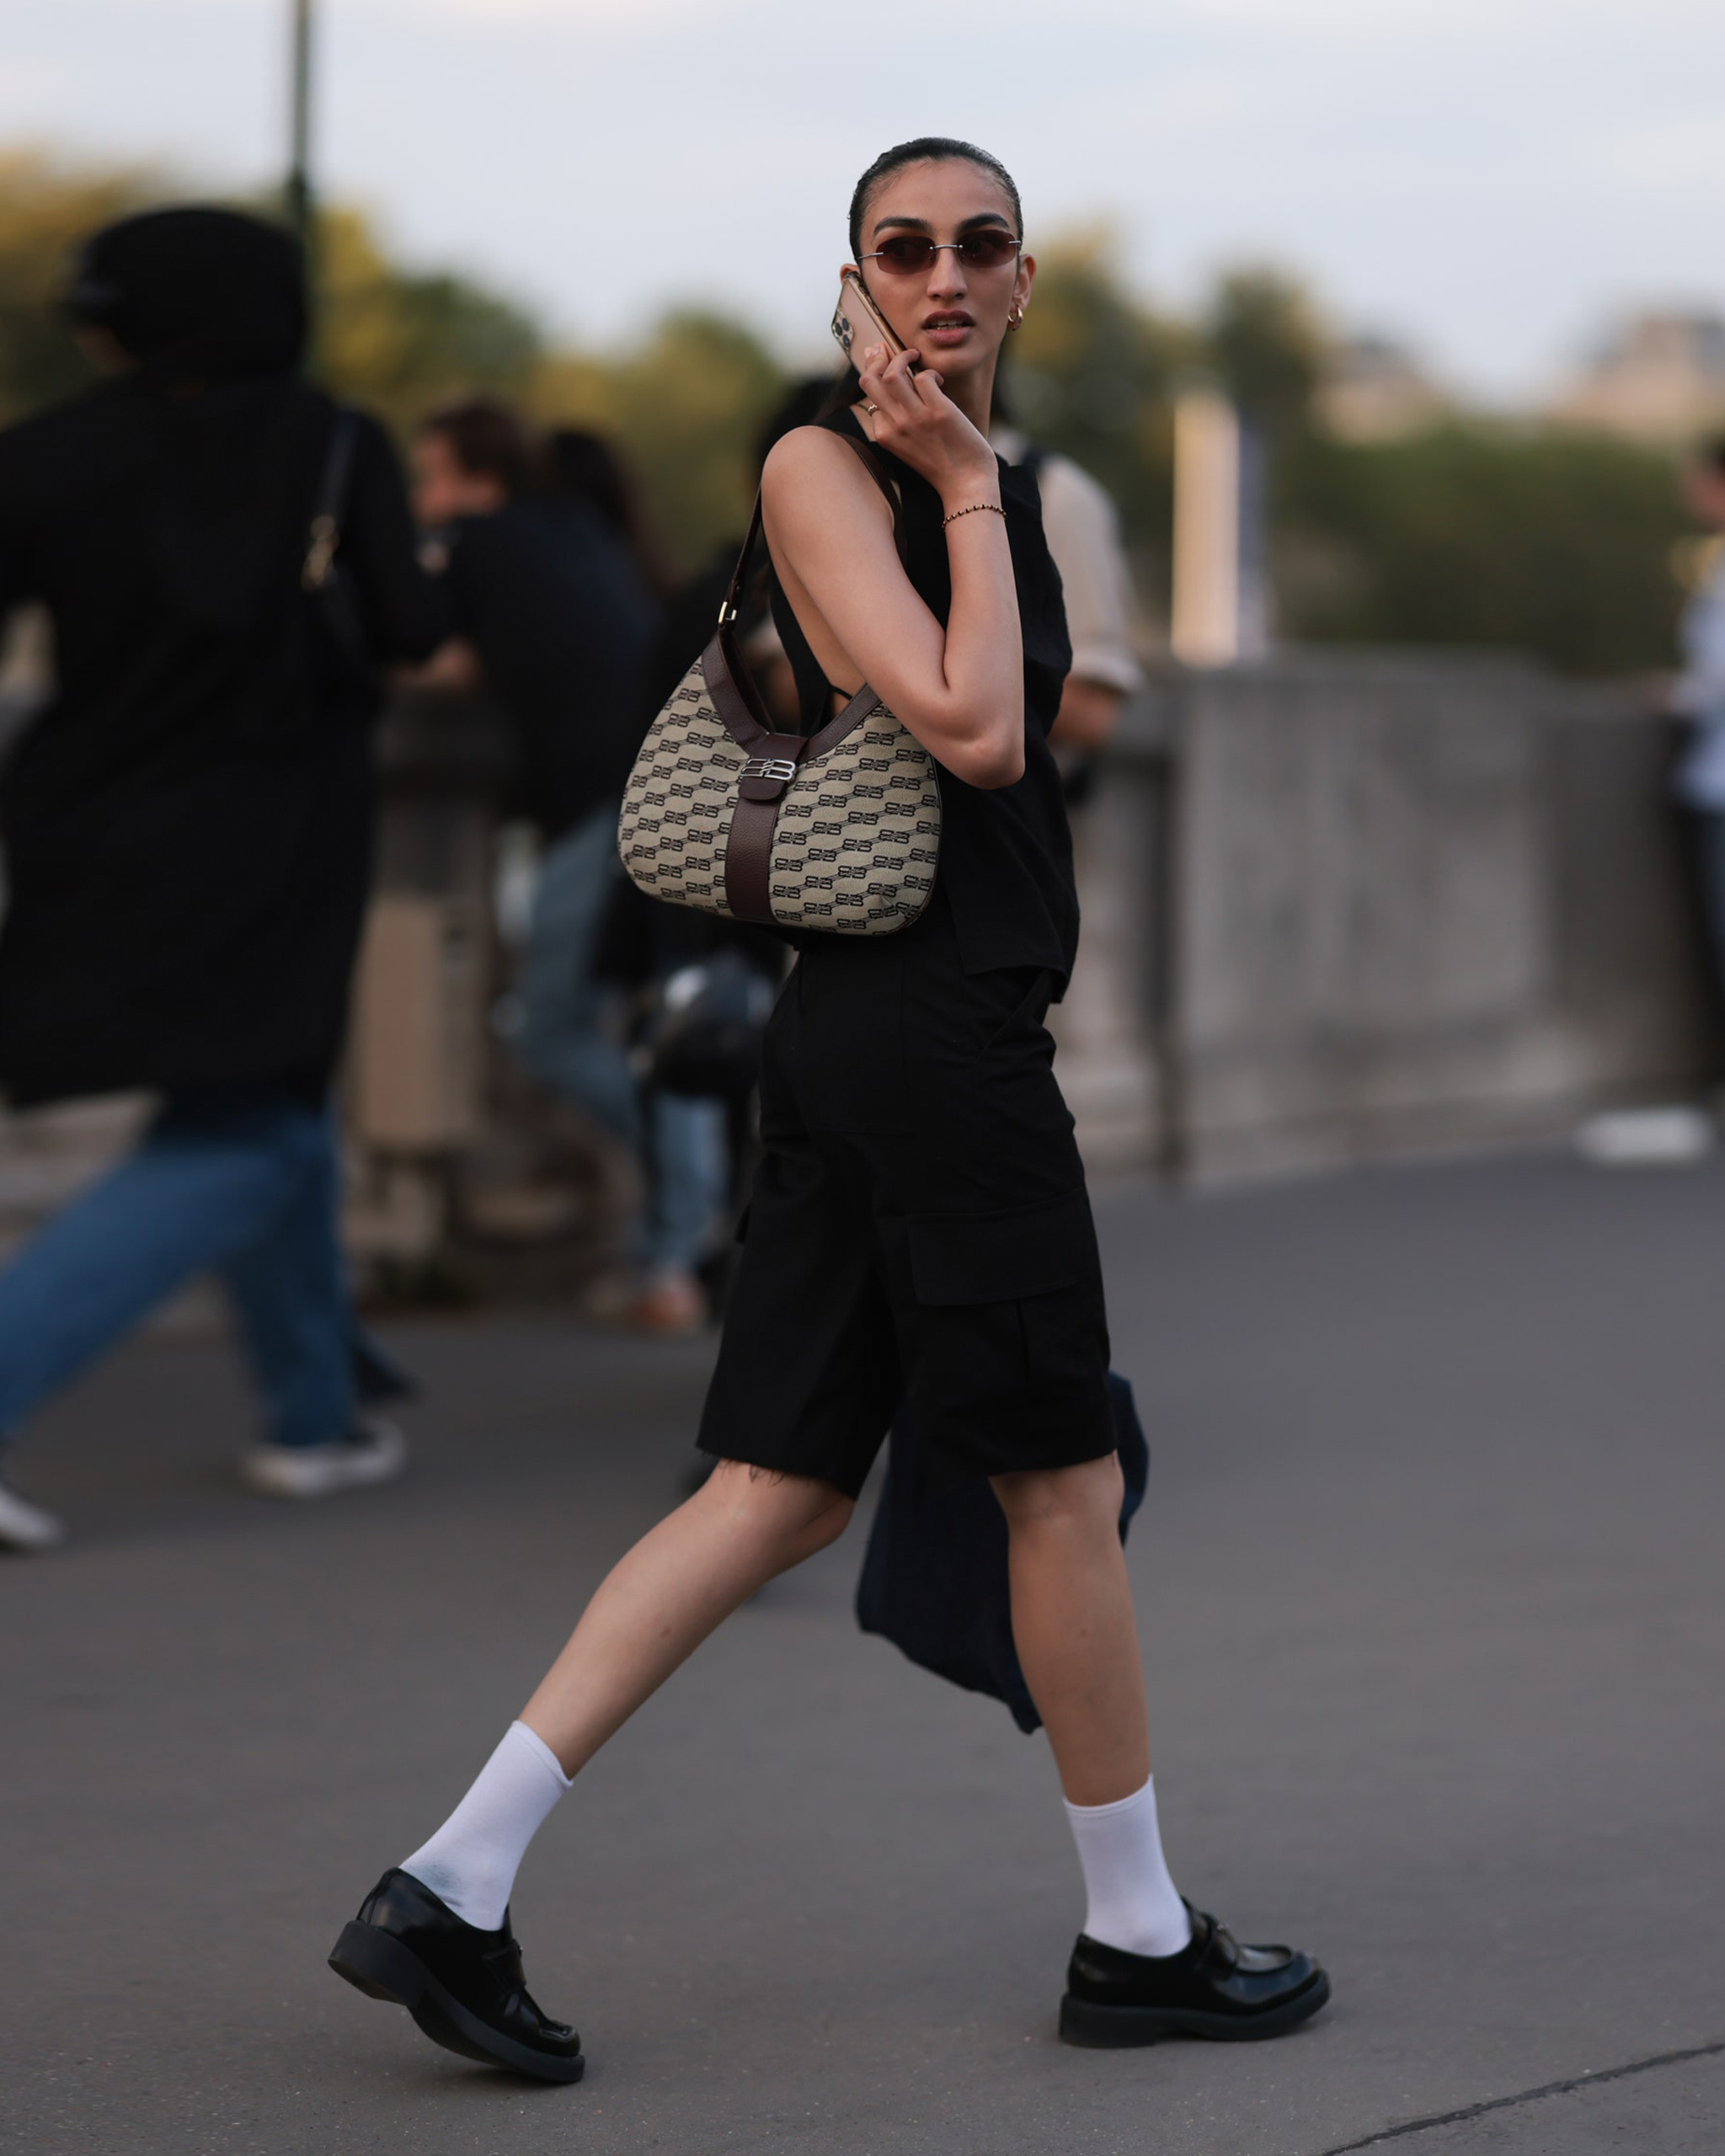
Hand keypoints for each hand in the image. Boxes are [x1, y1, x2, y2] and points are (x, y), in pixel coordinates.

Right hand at [856, 344, 997, 505]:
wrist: (966, 485)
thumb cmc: (941, 465)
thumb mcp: (908, 447)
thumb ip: (898, 423)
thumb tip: (893, 389)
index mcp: (885, 435)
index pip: (870, 396)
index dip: (878, 377)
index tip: (889, 369)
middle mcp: (896, 426)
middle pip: (869, 379)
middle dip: (878, 358)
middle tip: (891, 352)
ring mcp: (916, 418)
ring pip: (893, 373)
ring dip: (903, 357)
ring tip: (915, 357)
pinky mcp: (939, 411)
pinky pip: (925, 377)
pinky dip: (931, 373)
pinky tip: (939, 382)